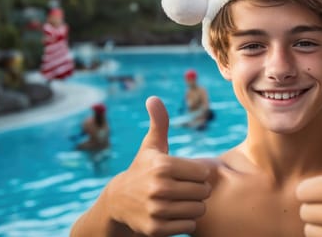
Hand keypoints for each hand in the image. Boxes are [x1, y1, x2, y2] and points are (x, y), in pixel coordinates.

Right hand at [103, 96, 210, 235]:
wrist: (117, 203)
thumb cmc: (142, 170)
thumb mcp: (151, 146)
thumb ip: (159, 123)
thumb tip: (153, 98)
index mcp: (163, 165)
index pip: (204, 173)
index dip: (198, 174)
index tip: (186, 175)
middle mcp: (159, 187)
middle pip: (203, 193)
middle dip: (197, 192)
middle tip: (183, 190)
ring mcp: (156, 210)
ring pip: (198, 210)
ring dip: (193, 208)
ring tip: (180, 202)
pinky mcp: (155, 229)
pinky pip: (189, 226)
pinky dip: (185, 223)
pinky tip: (173, 215)